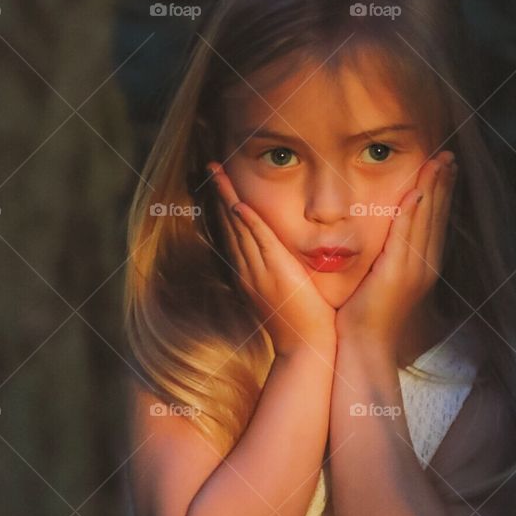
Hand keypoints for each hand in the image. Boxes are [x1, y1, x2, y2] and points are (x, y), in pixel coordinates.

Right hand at [207, 161, 336, 355]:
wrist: (305, 348)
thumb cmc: (302, 324)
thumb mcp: (286, 294)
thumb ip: (282, 273)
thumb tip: (284, 258)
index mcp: (251, 272)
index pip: (234, 233)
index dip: (225, 206)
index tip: (220, 182)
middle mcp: (248, 269)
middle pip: (229, 225)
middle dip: (219, 194)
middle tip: (210, 167)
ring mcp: (259, 271)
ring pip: (238, 227)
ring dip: (226, 198)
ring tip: (216, 172)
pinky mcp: (275, 273)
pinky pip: (258, 241)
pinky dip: (246, 222)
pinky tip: (238, 203)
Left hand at [336, 151, 457, 350]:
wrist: (364, 346)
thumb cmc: (366, 316)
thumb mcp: (381, 280)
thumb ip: (388, 257)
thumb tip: (387, 239)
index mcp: (422, 265)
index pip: (434, 220)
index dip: (441, 192)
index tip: (443, 166)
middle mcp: (424, 265)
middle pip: (437, 215)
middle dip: (443, 183)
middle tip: (448, 154)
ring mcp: (414, 270)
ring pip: (426, 221)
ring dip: (433, 189)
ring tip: (438, 162)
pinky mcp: (397, 275)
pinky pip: (407, 237)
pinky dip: (413, 213)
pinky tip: (416, 192)